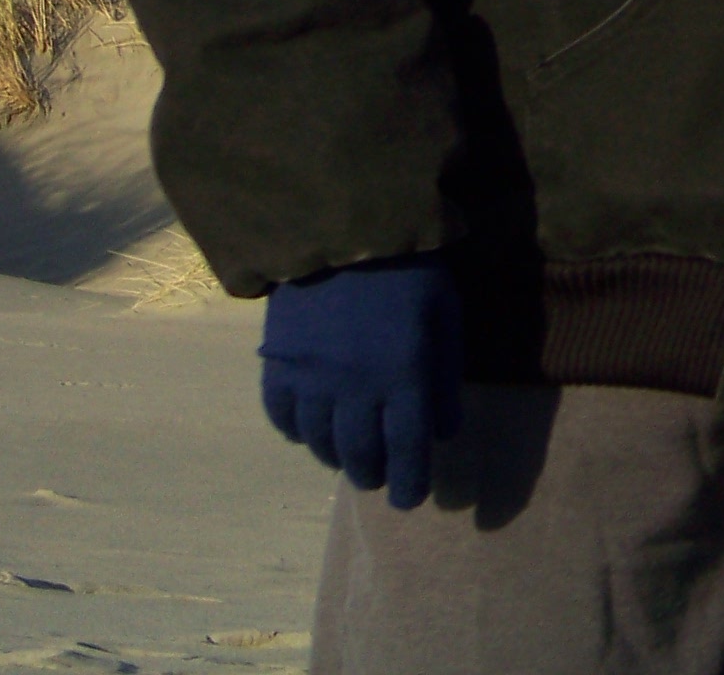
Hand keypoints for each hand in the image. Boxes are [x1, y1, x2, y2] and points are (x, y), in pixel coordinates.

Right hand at [260, 254, 464, 508]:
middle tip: (380, 479)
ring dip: (336, 457)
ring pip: (319, 442)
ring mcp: (310, 378)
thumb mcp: (446, 314)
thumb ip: (445, 375)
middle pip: (359, 453)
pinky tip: (309, 431)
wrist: (343, 222)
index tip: (411, 501)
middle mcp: (355, 387)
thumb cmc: (409, 265)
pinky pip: (282, 416)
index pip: (407, 448)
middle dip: (373, 474)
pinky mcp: (277, 362)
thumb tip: (442, 432)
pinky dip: (297, 432)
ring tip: (348, 458)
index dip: (409, 481)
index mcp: (404, 374)